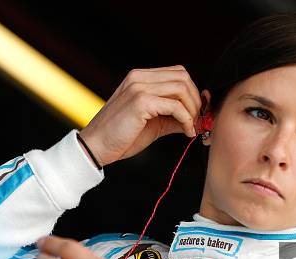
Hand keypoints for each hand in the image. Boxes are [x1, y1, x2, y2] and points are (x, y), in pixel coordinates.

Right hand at [80, 65, 203, 166]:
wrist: (96, 147)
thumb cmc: (122, 136)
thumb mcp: (154, 124)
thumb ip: (174, 117)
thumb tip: (197, 118)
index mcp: (141, 78)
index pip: (178, 73)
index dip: (193, 92)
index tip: (199, 113)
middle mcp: (139, 77)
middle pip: (183, 77)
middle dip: (196, 100)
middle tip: (199, 121)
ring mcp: (139, 87)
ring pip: (181, 88)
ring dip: (193, 109)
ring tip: (192, 127)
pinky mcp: (140, 101)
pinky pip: (175, 105)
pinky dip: (186, 119)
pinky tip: (187, 132)